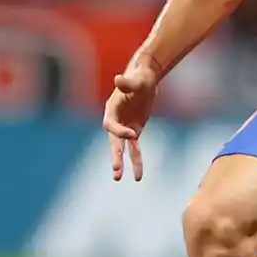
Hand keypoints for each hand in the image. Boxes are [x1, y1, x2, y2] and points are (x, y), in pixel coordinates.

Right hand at [102, 62, 159, 181]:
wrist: (146, 79)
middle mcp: (115, 120)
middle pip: (113, 141)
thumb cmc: (141, 77)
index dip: (120, 131)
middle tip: (115, 170)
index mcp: (112, 108)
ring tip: (118, 179)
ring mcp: (124, 127)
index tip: (133, 134)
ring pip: (122, 148)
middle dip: (115, 155)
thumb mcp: (137, 79)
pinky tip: (138, 175)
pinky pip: (135, 148)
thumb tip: (118, 79)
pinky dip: (137, 161)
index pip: (110, 125)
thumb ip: (127, 83)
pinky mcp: (134, 131)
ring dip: (122, 162)